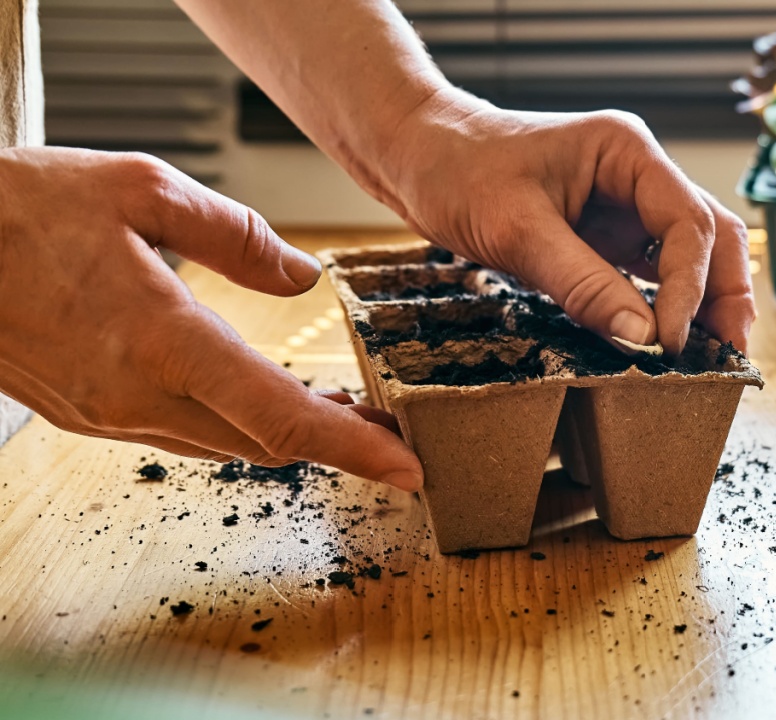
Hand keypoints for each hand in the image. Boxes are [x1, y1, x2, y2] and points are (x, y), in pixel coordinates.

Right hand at [0, 147, 422, 490]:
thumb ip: (235, 237)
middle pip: (263, 444)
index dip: (354, 448)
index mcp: (160, 340)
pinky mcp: (89, 416)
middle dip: (335, 444)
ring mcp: (109, 415)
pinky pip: (181, 435)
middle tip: (389, 429)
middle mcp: (136, 395)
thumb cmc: (22, 208)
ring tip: (341, 414)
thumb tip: (303, 277)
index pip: (281, 415)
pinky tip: (259, 401)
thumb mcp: (142, 189)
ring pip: (224, 446)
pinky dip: (235, 426)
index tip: (407, 467)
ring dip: (287, 436)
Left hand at [378, 88, 756, 353]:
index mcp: (628, 152)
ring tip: (712, 358)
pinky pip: (652, 273)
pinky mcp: (606, 236)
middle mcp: (638, 176)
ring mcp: (625, 206)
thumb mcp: (518, 231)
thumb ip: (583, 283)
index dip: (689, 287)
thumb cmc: (458, 170)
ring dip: (705, 304)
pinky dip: (666, 307)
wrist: (416, 156)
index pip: (689, 223)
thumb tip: (643, 341)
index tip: (668, 343)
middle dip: (725, 295)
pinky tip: (667, 344)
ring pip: (692, 256)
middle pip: (711, 236)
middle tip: (729, 356)